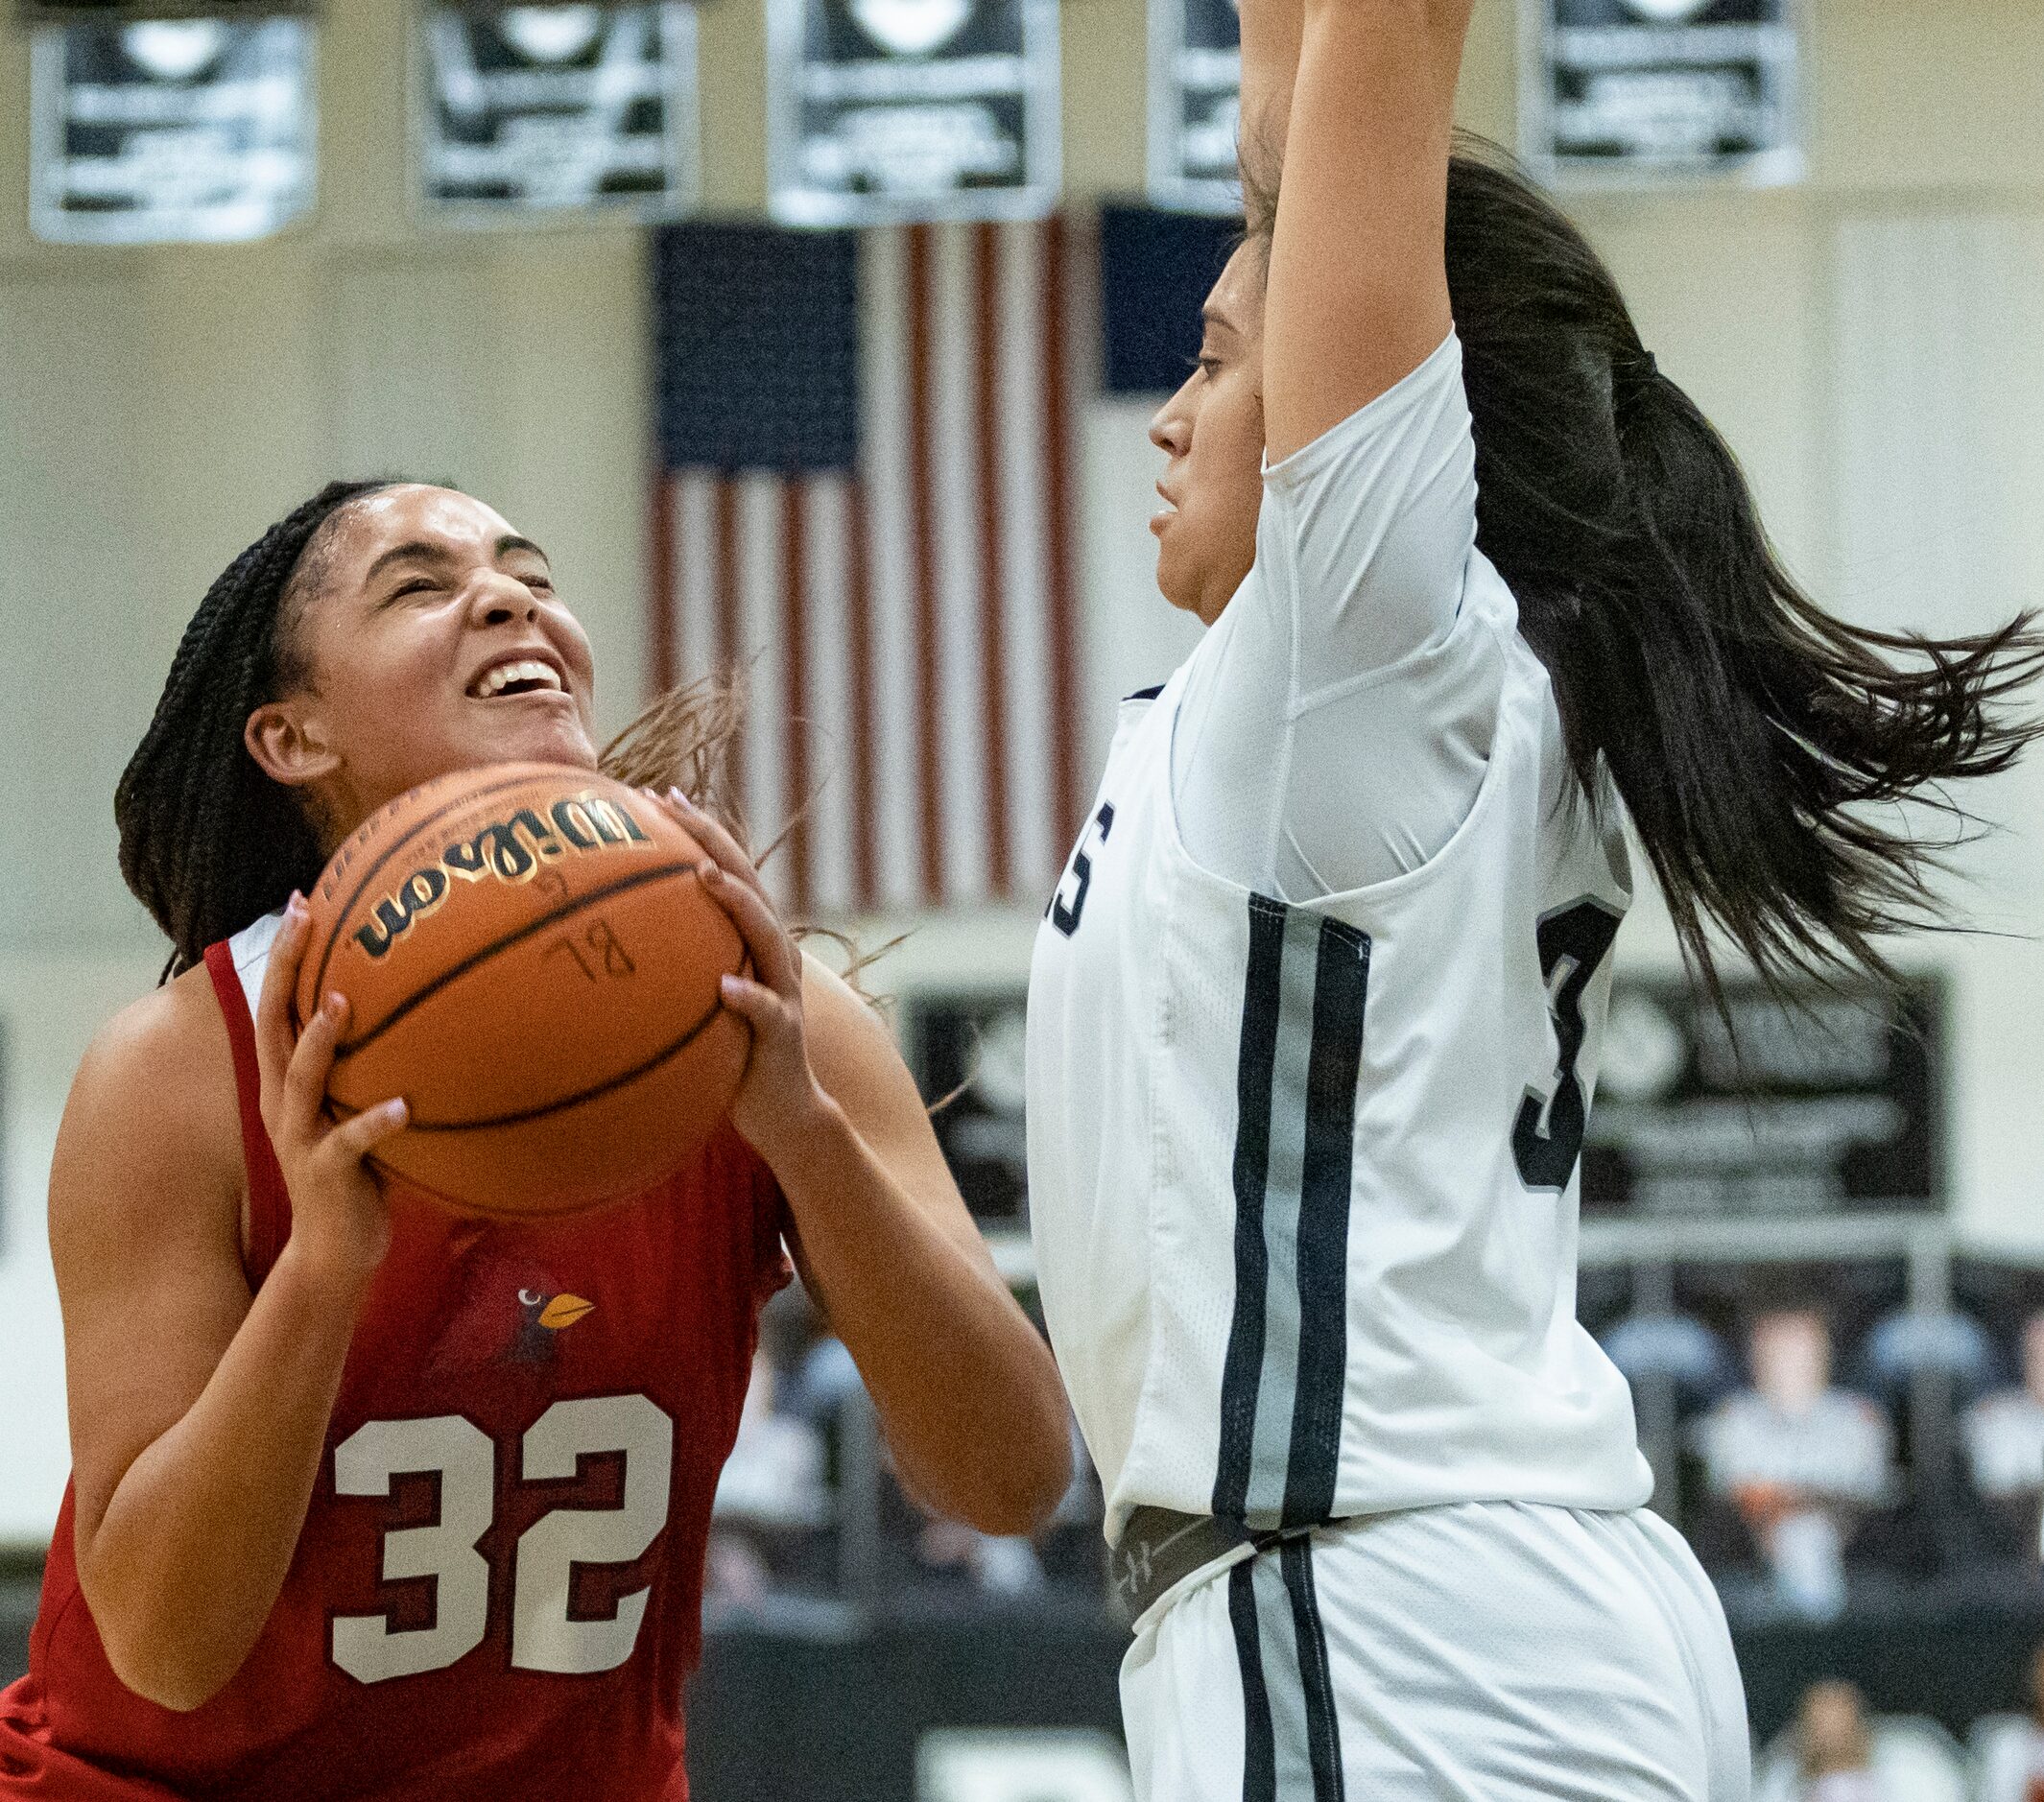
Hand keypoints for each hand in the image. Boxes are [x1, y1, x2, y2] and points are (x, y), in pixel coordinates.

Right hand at [253, 895, 407, 1295]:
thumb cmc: (360, 1171)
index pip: (280, 1006)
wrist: (335, 1250)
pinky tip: (404, 1107)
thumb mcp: (360, 1106)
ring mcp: (301, 1137)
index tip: (301, 899)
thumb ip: (377, 1063)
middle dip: (286, 969)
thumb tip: (431, 1009)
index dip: (287, 955)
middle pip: (274, 1023)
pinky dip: (375, 1125)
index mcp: (289, 1082)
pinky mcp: (325, 1174)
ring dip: (320, 1040)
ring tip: (343, 1001)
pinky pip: (350, 1146)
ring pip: (302, 1079)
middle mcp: (285, 1102)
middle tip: (304, 918)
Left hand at [649, 789, 829, 1166]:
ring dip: (737, 903)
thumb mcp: (697, 1004)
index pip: (727, 871)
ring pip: (766, 935)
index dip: (697, 831)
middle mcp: (773, 955)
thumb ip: (670, 970)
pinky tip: (723, 988)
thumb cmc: (730, 1056)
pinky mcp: (783, 1035)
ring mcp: (782, 991)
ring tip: (705, 876)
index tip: (657, 795)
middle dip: (713, 840)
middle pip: (748, 883)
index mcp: (751, 941)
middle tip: (673, 804)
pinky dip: (748, 997)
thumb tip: (600, 945)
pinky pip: (766, 1012)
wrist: (783, 1115)